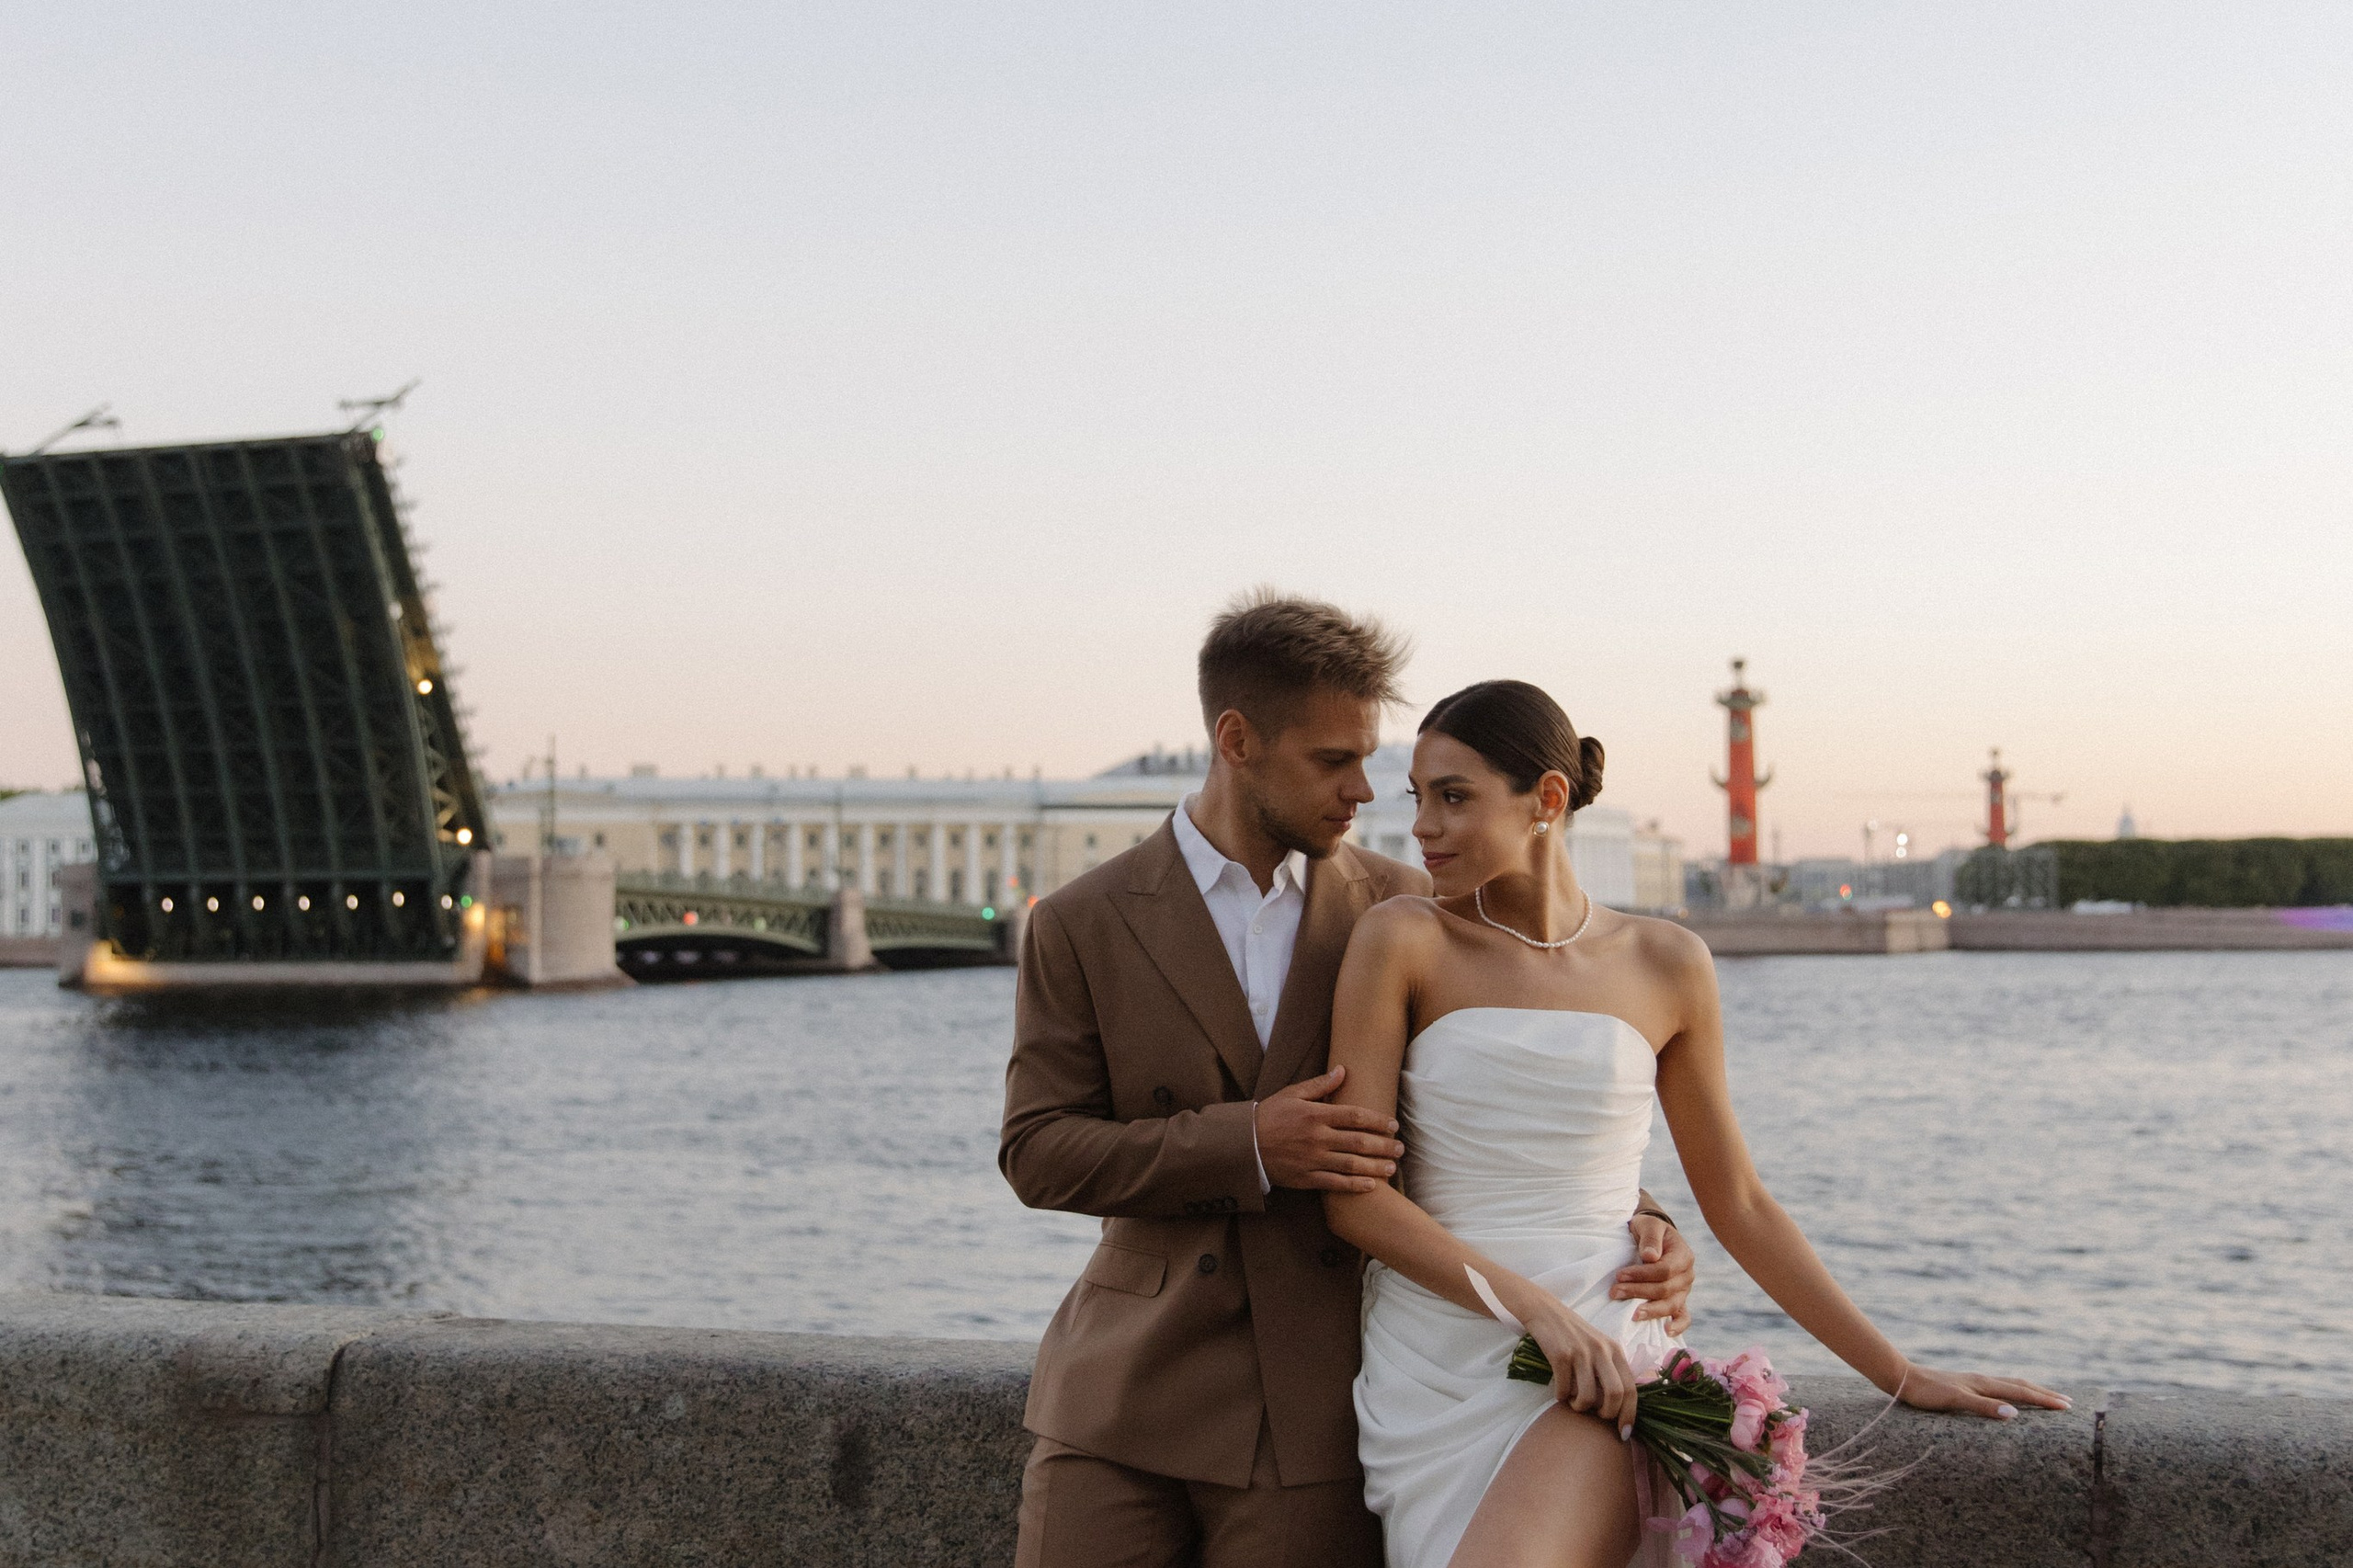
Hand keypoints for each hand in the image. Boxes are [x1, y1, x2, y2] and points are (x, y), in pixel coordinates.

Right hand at [1255, 1067, 1403, 1192]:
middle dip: (1384, 1145)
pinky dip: (1355, 1186)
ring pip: (1352, 1164)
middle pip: (1359, 1141)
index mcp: (1316, 1114)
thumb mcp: (1292, 1093)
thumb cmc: (1270, 1115)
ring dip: (1375, 1166)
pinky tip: (1371, 1186)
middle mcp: (1318, 1138)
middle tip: (1400, 1148)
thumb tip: (1343, 1070)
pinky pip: (1335, 1184)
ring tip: (1392, 1166)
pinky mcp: (1306, 1178)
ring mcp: (1313, 1160)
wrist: (1244, 1144)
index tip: (1393, 1125)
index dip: (1378, 1121)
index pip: (1355, 1116)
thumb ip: (1320, 1085)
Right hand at [1524, 1299, 1641, 1434]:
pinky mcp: (1560, 1354)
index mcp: (1616, 1350)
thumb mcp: (1600, 1347)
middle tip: (1597, 1417)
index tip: (1624, 1433)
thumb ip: (1612, 1369)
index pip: (1631, 1389)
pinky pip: (1564, 1389)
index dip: (1629, 1414)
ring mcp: (1581, 1352)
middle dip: (1607, 1414)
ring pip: (1587, 1395)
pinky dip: (1561, 1397)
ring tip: (1575, 1403)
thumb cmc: (1574, 1335)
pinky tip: (1560, 1392)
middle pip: (1615, 1393)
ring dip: (1580, 1407)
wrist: (1546, 1311)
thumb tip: (1620, 1406)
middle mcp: (1602, 1350)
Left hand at [1612, 1213, 1692, 1334]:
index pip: (1664, 1270)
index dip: (1641, 1275)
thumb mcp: (1649, 1225)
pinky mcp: (1679, 1300)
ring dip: (1651, 1311)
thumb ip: (1650, 1238)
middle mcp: (1687, 1275)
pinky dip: (1678, 1326)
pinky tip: (1666, 1332)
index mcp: (1683, 1256)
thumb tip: (1649, 1257)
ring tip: (1632, 1315)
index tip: (1619, 1275)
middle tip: (1614, 1292)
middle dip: (1638, 1292)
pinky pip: (1684, 1317)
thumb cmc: (1650, 1230)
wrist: (1654, 1237)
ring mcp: (1684, 1290)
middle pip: (1665, 1289)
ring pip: (1671, 1305)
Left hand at [1893, 1363, 2072, 1419]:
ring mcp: (1975, 1381)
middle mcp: (1983, 1380)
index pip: (2022, 1392)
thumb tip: (2015, 1413)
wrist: (1902, 1379)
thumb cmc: (1927, 1392)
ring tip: (2046, 1396)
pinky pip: (1998, 1387)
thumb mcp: (1955, 1401)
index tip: (2068, 1407)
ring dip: (2031, 1390)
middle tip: (2068, 1402)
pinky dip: (2013, 1391)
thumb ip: (1984, 1407)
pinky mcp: (1966, 1385)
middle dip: (2045, 1394)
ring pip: (2010, 1384)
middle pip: (2021, 1385)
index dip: (2045, 1400)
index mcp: (1984, 1384)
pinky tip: (2009, 1396)